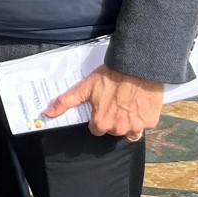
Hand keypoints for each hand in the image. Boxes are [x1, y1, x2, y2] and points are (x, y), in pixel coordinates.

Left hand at [44, 67, 163, 140]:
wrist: (136, 66)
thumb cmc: (110, 75)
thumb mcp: (85, 87)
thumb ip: (65, 102)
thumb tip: (47, 113)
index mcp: (101, 123)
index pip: (97, 129)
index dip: (99, 116)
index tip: (102, 105)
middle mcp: (118, 129)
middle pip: (113, 130)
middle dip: (114, 119)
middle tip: (116, 101)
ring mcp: (136, 126)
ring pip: (130, 129)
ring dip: (129, 120)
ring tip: (128, 102)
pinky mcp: (150, 121)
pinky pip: (146, 123)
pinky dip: (144, 115)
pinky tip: (140, 102)